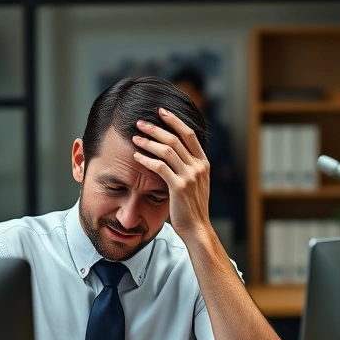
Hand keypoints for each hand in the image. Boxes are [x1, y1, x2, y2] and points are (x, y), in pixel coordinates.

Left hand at [131, 108, 210, 237]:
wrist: (197, 228)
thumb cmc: (192, 207)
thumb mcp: (196, 183)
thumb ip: (188, 168)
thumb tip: (175, 154)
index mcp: (203, 163)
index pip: (190, 134)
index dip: (175, 121)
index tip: (161, 111)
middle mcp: (199, 167)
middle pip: (176, 138)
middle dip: (157, 127)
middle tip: (141, 122)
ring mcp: (190, 176)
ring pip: (167, 150)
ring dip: (149, 141)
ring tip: (135, 137)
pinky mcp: (179, 186)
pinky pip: (160, 167)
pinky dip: (146, 159)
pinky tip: (136, 156)